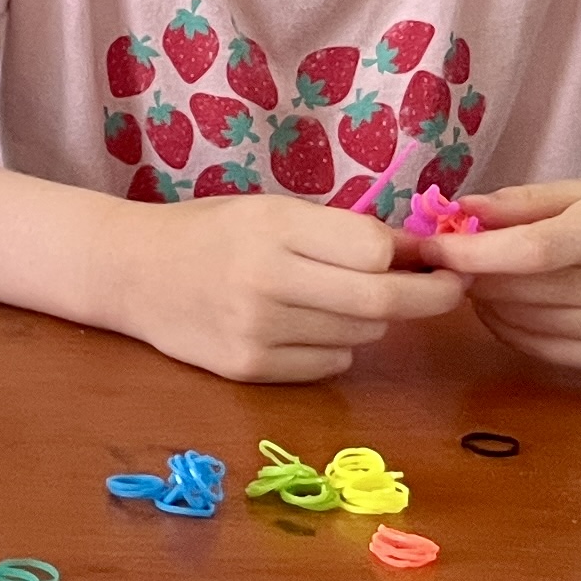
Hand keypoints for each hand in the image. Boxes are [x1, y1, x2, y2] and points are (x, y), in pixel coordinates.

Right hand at [114, 190, 470, 381]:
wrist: (130, 271)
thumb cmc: (210, 231)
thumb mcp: (270, 211)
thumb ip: (341, 232)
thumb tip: (424, 253)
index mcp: (271, 226)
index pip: (375, 250)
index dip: (410, 255)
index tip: (431, 255)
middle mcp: (265, 279)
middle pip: (381, 301)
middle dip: (430, 297)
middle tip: (450, 290)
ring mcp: (256, 330)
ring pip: (361, 336)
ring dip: (370, 320)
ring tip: (338, 299)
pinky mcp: (249, 369)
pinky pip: (330, 366)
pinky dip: (335, 348)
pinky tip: (304, 326)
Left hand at [424, 178, 580, 369]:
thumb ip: (521, 203)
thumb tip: (457, 212)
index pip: (531, 252)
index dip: (472, 254)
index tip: (430, 246)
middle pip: (517, 292)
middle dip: (470, 276)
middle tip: (450, 255)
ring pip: (520, 324)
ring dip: (487, 302)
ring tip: (489, 275)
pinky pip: (539, 348)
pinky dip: (511, 327)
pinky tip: (515, 303)